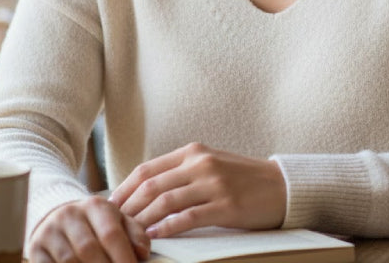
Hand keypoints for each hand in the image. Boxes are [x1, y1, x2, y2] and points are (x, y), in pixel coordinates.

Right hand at [28, 195, 149, 261]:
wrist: (57, 216)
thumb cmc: (95, 224)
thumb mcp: (117, 220)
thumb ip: (134, 234)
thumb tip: (143, 253)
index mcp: (96, 205)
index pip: (111, 233)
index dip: (123, 257)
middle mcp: (70, 214)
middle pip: (89, 249)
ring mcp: (50, 231)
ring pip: (69, 261)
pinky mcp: (35, 248)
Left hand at [109, 143, 286, 237]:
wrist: (279, 186)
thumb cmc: (240, 179)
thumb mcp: (208, 165)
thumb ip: (180, 173)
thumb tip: (143, 192)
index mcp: (192, 151)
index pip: (147, 169)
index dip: (124, 190)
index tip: (108, 208)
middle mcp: (200, 163)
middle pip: (151, 185)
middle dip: (127, 207)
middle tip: (111, 226)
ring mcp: (213, 183)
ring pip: (165, 201)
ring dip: (142, 220)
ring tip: (127, 235)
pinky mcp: (226, 205)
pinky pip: (188, 217)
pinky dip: (167, 228)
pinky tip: (154, 237)